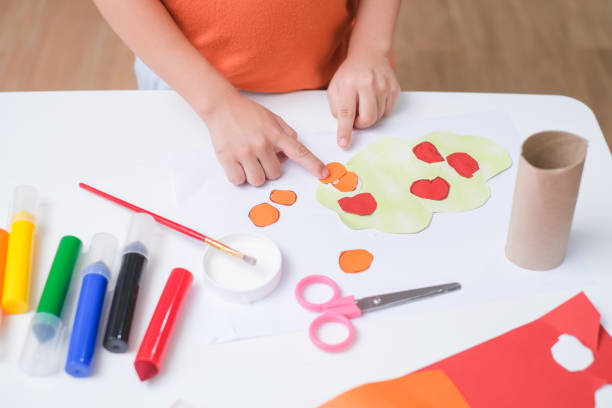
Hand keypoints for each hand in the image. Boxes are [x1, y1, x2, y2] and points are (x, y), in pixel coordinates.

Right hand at [203, 92, 328, 185]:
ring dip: (254, 175)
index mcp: (275, 134)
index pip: (299, 152)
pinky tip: (237, 164)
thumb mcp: (271, 118)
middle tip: (260, 157)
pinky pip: (239, 180)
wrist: (220, 105)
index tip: (322, 173)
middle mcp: (261, 144)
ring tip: (247, 161)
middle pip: (275, 174)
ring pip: (258, 180)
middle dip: (269, 169)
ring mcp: (244, 152)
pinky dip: (239, 176)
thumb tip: (295, 146)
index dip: (312, 164)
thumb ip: (285, 132)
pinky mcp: (227, 158)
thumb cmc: (246, 112)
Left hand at [327, 51, 399, 147]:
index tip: (344, 144)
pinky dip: (379, 110)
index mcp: (349, 83)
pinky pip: (387, 111)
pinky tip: (374, 98)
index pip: (346, 112)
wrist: (369, 55)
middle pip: (368, 119)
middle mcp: (368, 83)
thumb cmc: (350, 74)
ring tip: (364, 102)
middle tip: (356, 118)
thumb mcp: (335, 88)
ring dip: (370, 116)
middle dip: (361, 124)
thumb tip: (345, 125)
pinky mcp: (394, 88)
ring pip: (378, 116)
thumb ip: (336, 108)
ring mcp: (384, 85)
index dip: (345, 130)